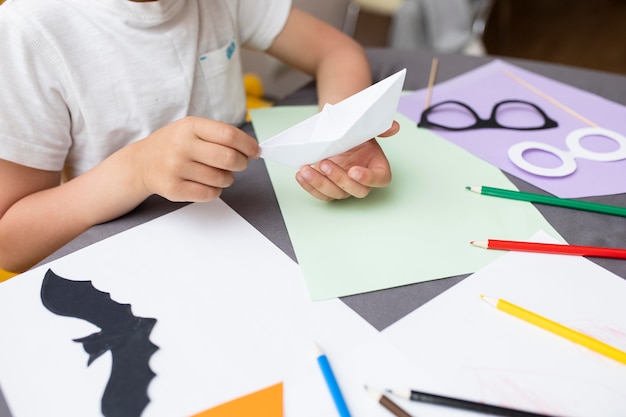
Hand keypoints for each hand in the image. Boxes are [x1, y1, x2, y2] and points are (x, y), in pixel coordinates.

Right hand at [131, 116, 259, 201]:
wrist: (141, 163)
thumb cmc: (174, 144)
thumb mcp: (192, 129)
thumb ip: (220, 136)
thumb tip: (252, 150)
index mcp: (190, 126)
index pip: (229, 135)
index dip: (248, 145)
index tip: (256, 151)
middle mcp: (182, 146)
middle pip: (228, 158)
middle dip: (242, 163)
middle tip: (240, 164)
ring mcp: (176, 168)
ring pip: (221, 179)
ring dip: (228, 178)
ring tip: (220, 174)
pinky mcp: (174, 189)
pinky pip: (209, 194)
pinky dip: (215, 190)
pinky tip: (208, 183)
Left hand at [295, 121, 398, 199]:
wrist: (337, 131)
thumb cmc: (354, 132)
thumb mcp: (366, 127)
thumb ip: (381, 127)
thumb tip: (393, 127)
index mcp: (377, 167)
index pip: (379, 179)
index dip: (368, 178)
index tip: (354, 171)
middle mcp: (362, 181)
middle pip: (356, 190)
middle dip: (339, 179)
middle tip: (325, 163)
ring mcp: (344, 186)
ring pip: (335, 194)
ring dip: (319, 184)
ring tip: (306, 170)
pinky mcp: (328, 188)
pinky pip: (320, 193)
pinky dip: (309, 186)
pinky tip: (301, 175)